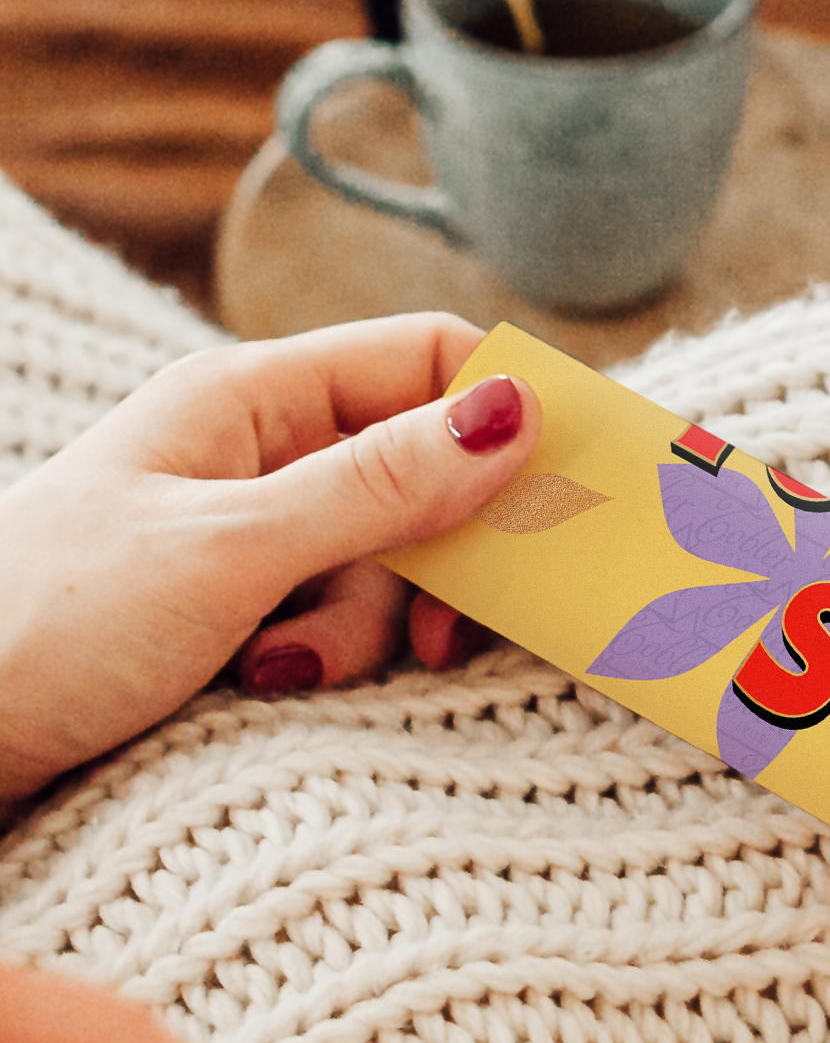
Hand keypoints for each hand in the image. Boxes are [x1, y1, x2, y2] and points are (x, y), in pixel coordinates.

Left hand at [0, 314, 539, 806]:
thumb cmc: (48, 624)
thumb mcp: (234, 550)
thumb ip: (382, 488)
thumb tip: (514, 414)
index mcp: (250, 398)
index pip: (424, 360)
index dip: (502, 410)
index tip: (565, 484)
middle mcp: (263, 453)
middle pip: (425, 473)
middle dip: (437, 556)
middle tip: (447, 630)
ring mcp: (257, 532)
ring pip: (394, 560)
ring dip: (368, 626)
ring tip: (287, 667)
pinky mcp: (251, 608)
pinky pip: (348, 616)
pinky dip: (331, 656)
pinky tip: (271, 681)